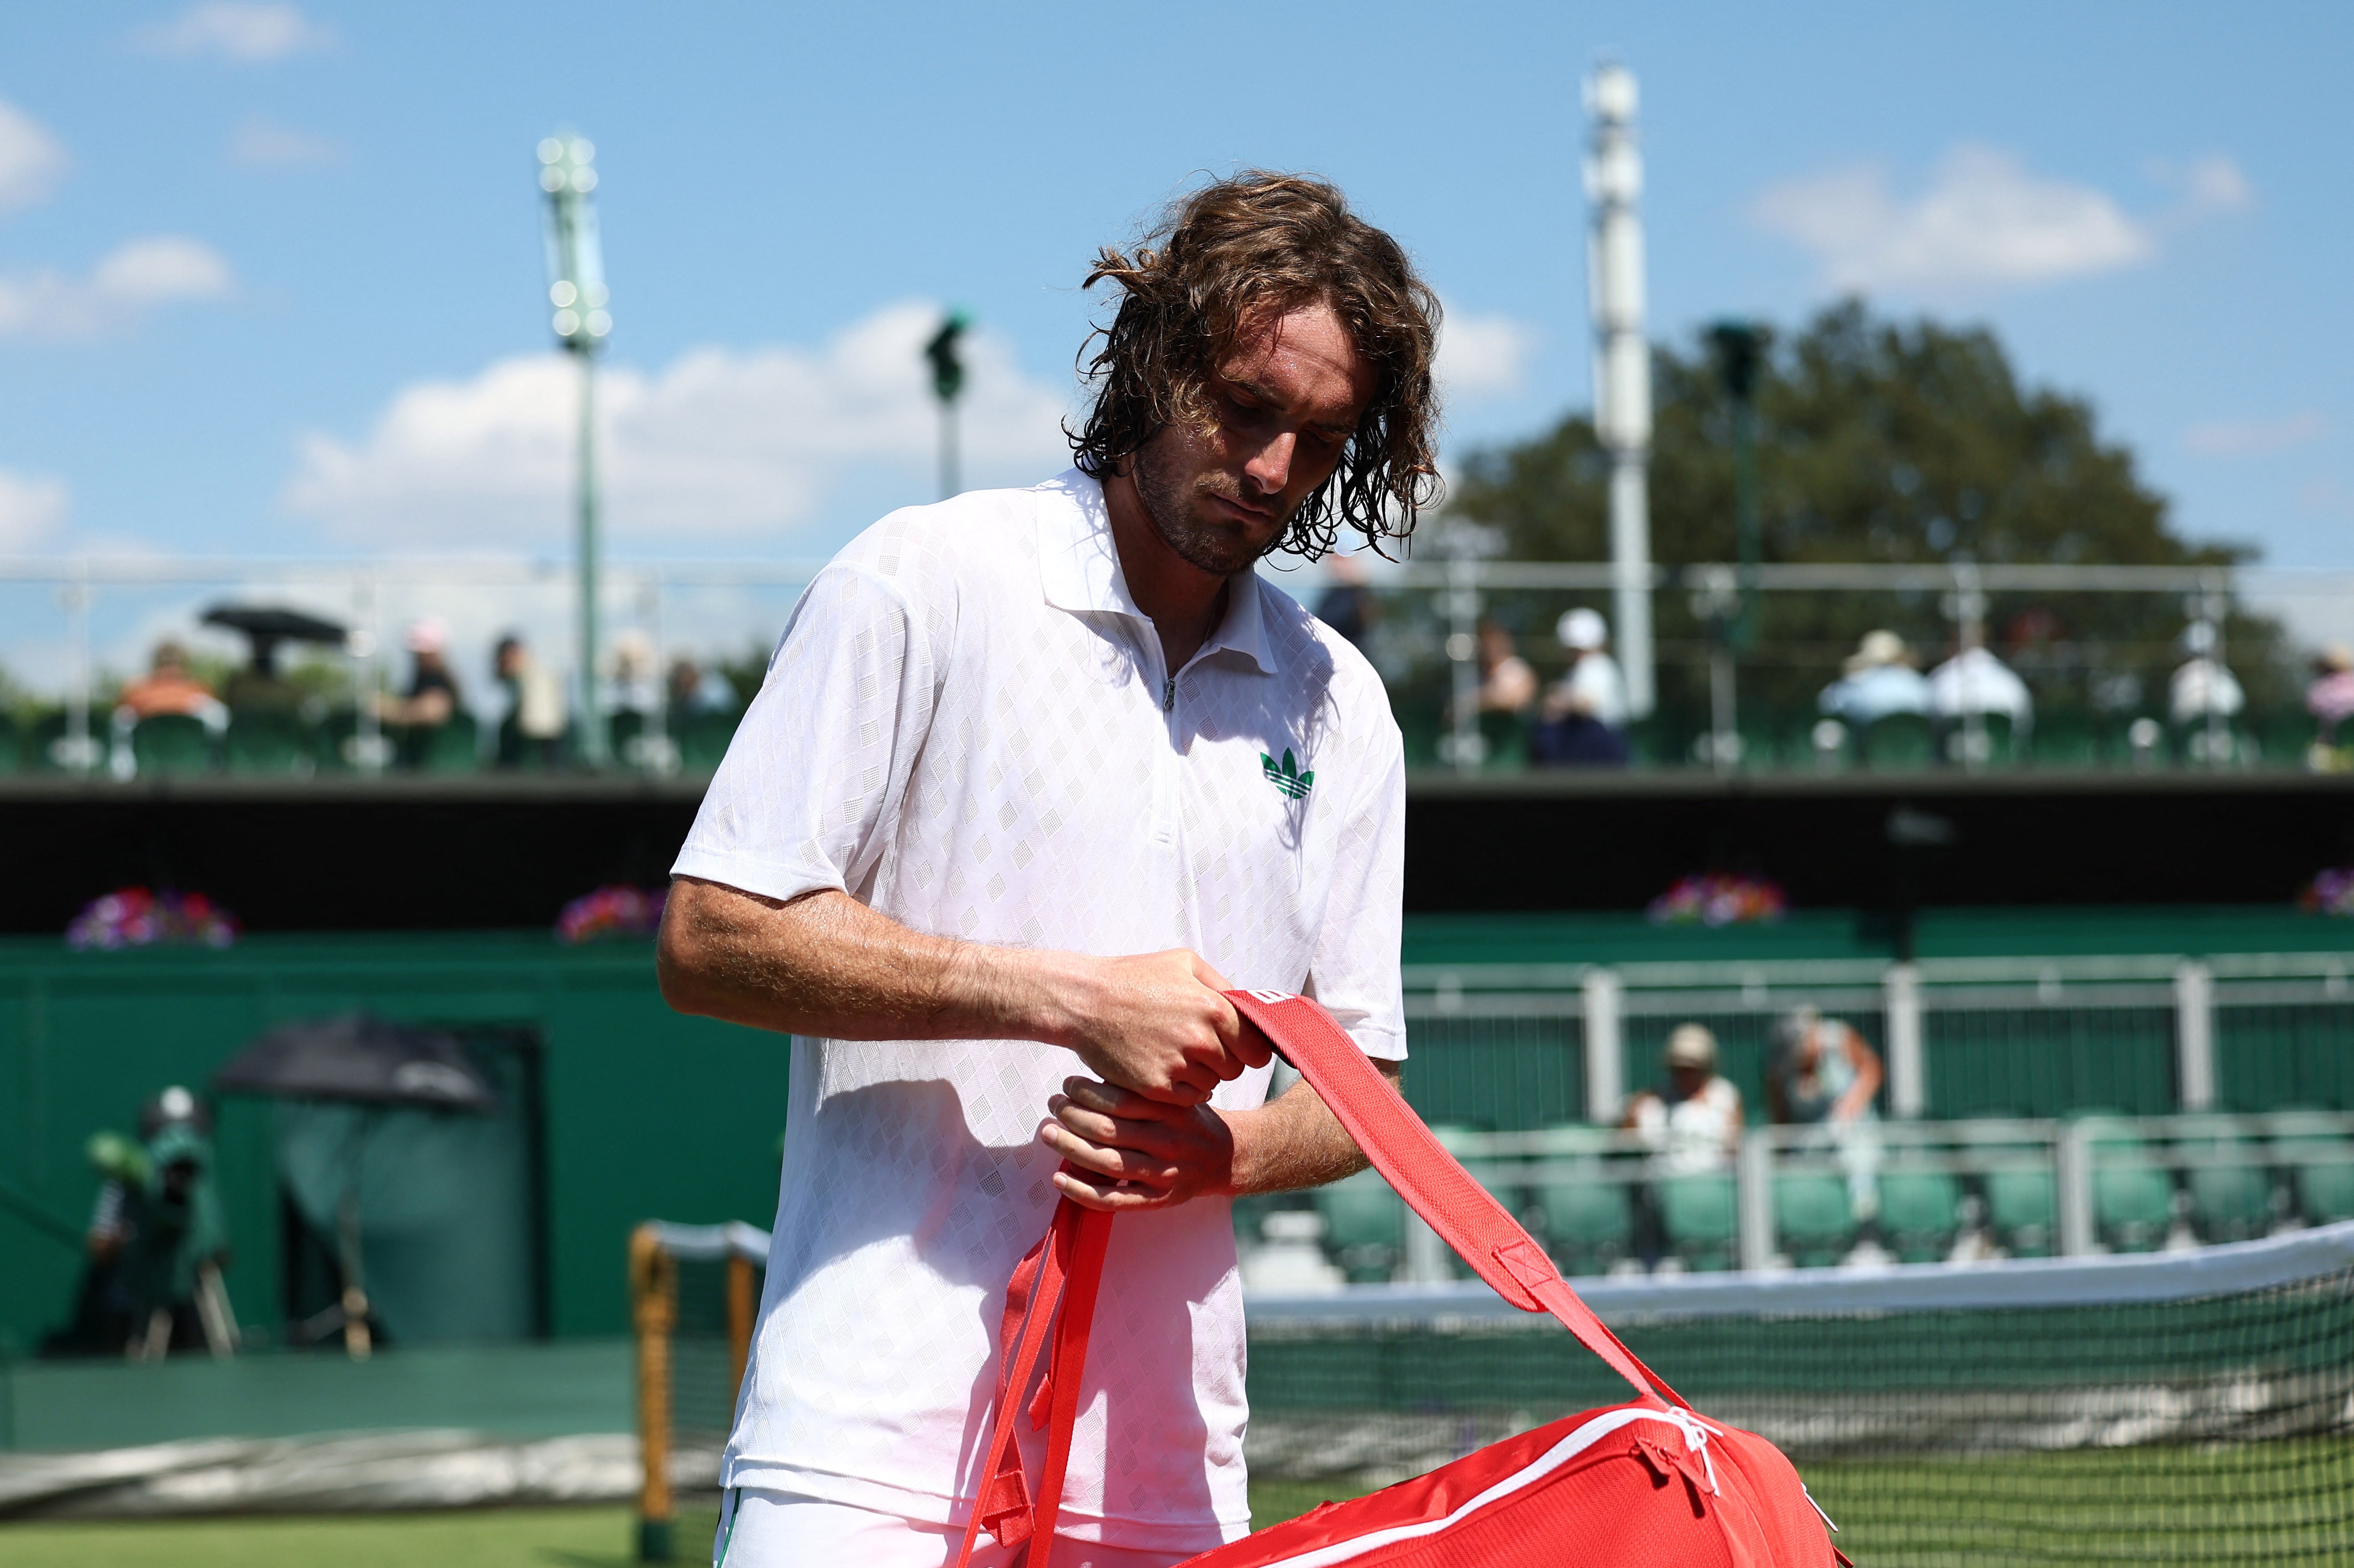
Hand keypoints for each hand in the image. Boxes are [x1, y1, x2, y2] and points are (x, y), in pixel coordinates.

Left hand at [1040, 1076, 1237, 1211]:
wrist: (1228, 1157)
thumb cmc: (1192, 1121)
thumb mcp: (1177, 1097)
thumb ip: (1143, 1091)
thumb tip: (1092, 1081)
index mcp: (1172, 1112)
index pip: (1122, 1100)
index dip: (1088, 1091)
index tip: (1067, 1084)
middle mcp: (1168, 1142)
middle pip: (1109, 1131)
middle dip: (1072, 1116)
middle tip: (1052, 1105)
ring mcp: (1162, 1174)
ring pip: (1107, 1163)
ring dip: (1070, 1148)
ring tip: (1048, 1133)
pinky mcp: (1158, 1200)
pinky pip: (1114, 1200)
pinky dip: (1082, 1191)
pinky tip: (1059, 1178)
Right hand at [1059, 950, 1269, 1104]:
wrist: (1083, 1002)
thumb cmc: (1134, 978)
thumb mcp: (1183, 963)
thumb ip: (1222, 984)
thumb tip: (1247, 1007)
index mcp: (1213, 1008)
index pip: (1257, 1048)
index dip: (1250, 1049)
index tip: (1239, 1047)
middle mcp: (1200, 1039)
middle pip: (1236, 1069)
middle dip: (1224, 1060)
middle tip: (1200, 1047)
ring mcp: (1177, 1066)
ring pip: (1212, 1084)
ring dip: (1202, 1074)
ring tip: (1176, 1053)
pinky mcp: (1155, 1087)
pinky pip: (1189, 1098)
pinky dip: (1183, 1089)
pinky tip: (1167, 1068)